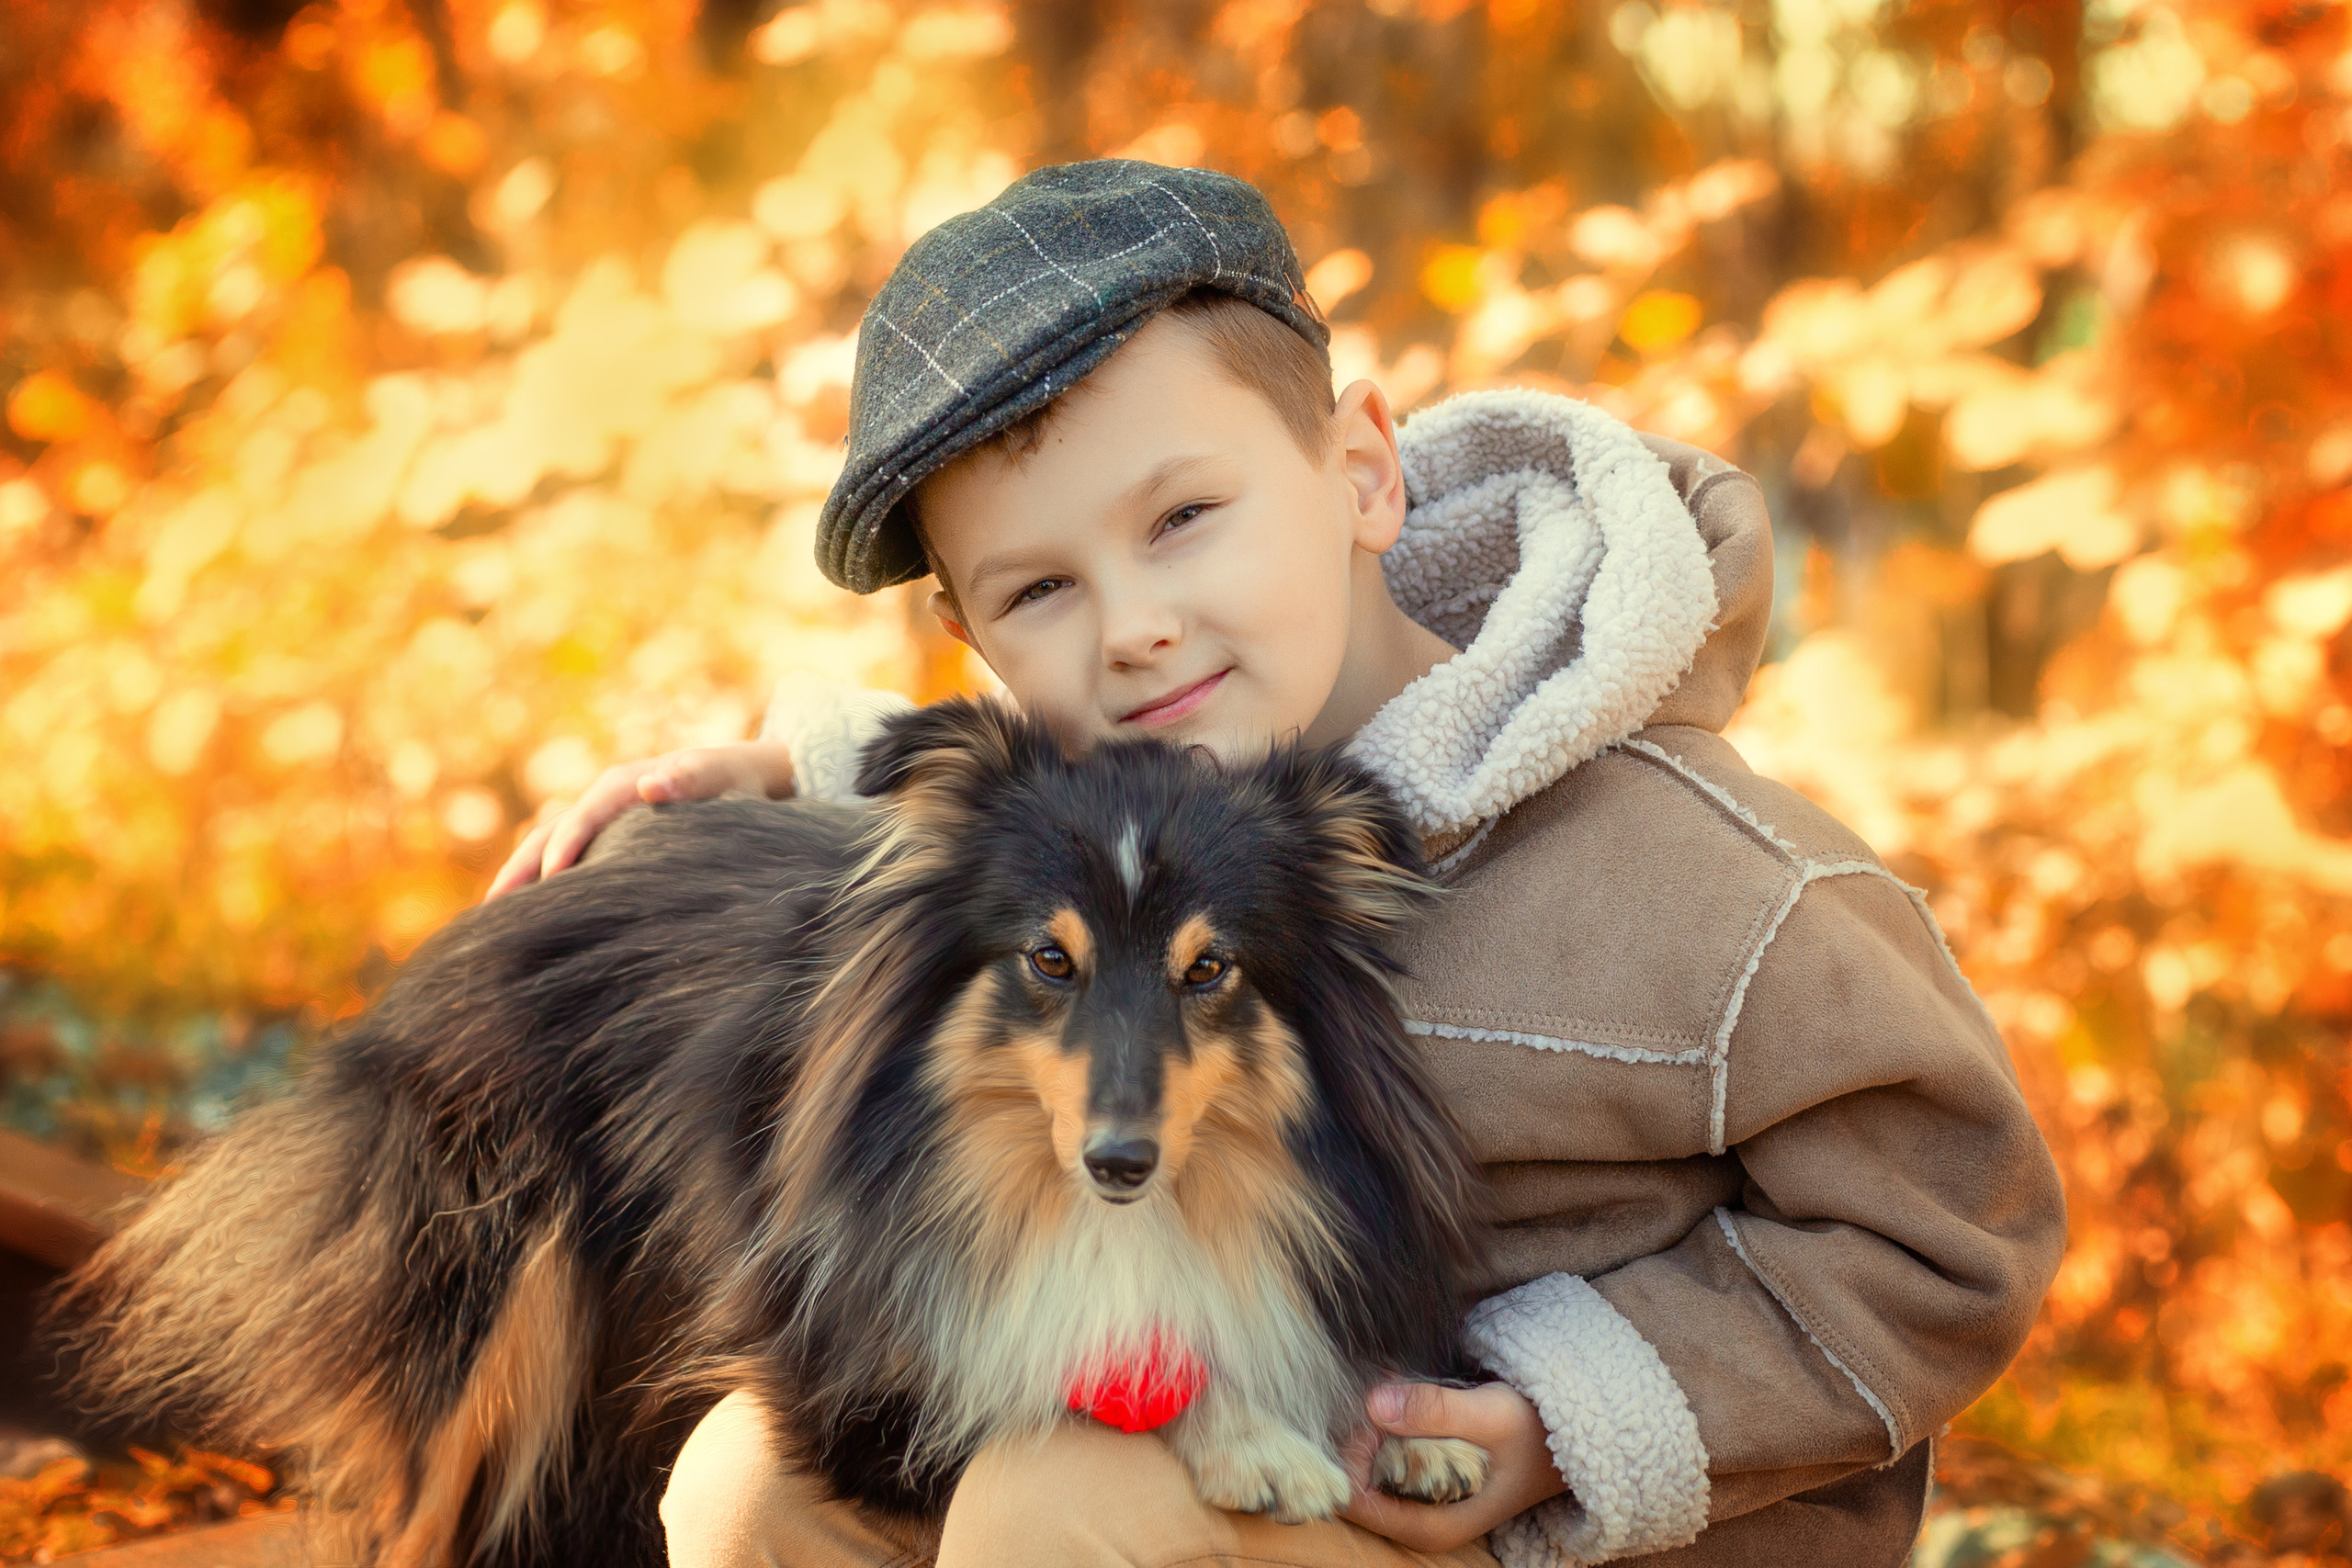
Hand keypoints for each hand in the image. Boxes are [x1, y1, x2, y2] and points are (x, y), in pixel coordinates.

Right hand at [484, 741, 796, 900]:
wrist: (739, 774)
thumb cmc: (732, 779)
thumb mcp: (719, 776)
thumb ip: (690, 779)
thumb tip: (652, 785)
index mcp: (624, 783)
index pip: (585, 815)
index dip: (566, 845)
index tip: (552, 880)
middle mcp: (602, 798)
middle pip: (549, 832)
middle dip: (521, 868)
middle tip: (494, 909)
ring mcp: (599, 818)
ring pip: (546, 846)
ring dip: (520, 878)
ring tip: (492, 919)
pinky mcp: (603, 837)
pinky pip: (562, 857)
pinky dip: (539, 881)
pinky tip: (527, 915)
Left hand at [1338, 1381, 1564, 1552]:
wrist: (1572, 1438)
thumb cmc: (1534, 1433)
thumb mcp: (1489, 1417)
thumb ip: (1434, 1411)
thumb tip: (1374, 1404)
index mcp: (1433, 1527)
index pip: (1356, 1499)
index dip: (1352, 1453)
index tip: (1368, 1409)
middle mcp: (1422, 1524)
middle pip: (1358, 1481)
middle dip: (1362, 1432)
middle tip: (1383, 1387)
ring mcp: (1424, 1504)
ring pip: (1371, 1465)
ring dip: (1375, 1423)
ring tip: (1394, 1384)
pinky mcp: (1428, 1481)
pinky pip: (1389, 1454)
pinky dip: (1389, 1424)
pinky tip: (1402, 1393)